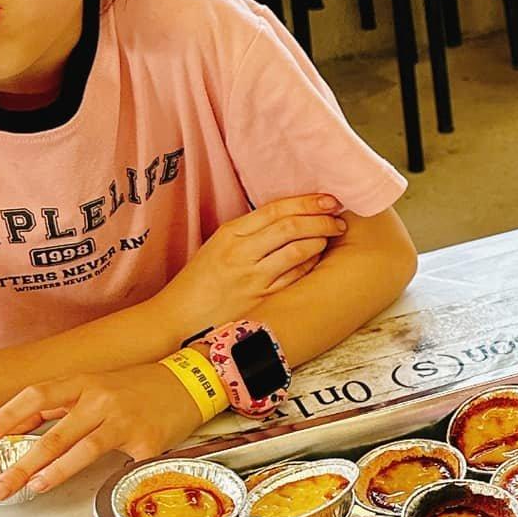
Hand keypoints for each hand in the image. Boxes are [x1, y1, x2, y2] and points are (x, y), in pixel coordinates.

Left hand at [0, 365, 203, 499]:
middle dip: (22, 463)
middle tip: (1, 485)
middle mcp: (102, 400)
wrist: (190, 383)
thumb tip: (20, 429)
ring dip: (54, 471)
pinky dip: (107, 479)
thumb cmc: (138, 388)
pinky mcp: (147, 441)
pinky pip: (121, 465)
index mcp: (85, 384)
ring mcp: (125, 421)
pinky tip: (99, 488)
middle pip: (54, 434)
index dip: (8, 417)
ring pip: (82, 449)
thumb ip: (61, 406)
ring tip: (33, 487)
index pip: (37, 397)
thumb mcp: (96, 386)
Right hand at [157, 195, 345, 337]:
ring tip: (331, 235)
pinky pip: (295, 277)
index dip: (306, 202)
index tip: (329, 199)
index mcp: (229, 234)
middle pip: (290, 227)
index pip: (275, 210)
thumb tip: (289, 217)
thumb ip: (249, 232)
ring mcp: (252, 277)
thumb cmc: (201, 281)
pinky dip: (311, 265)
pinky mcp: (261, 299)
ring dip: (320, 240)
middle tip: (338, 219)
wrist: (179, 316)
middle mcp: (241, 252)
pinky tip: (318, 259)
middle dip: (320, 220)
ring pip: (297, 251)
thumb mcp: (218, 246)